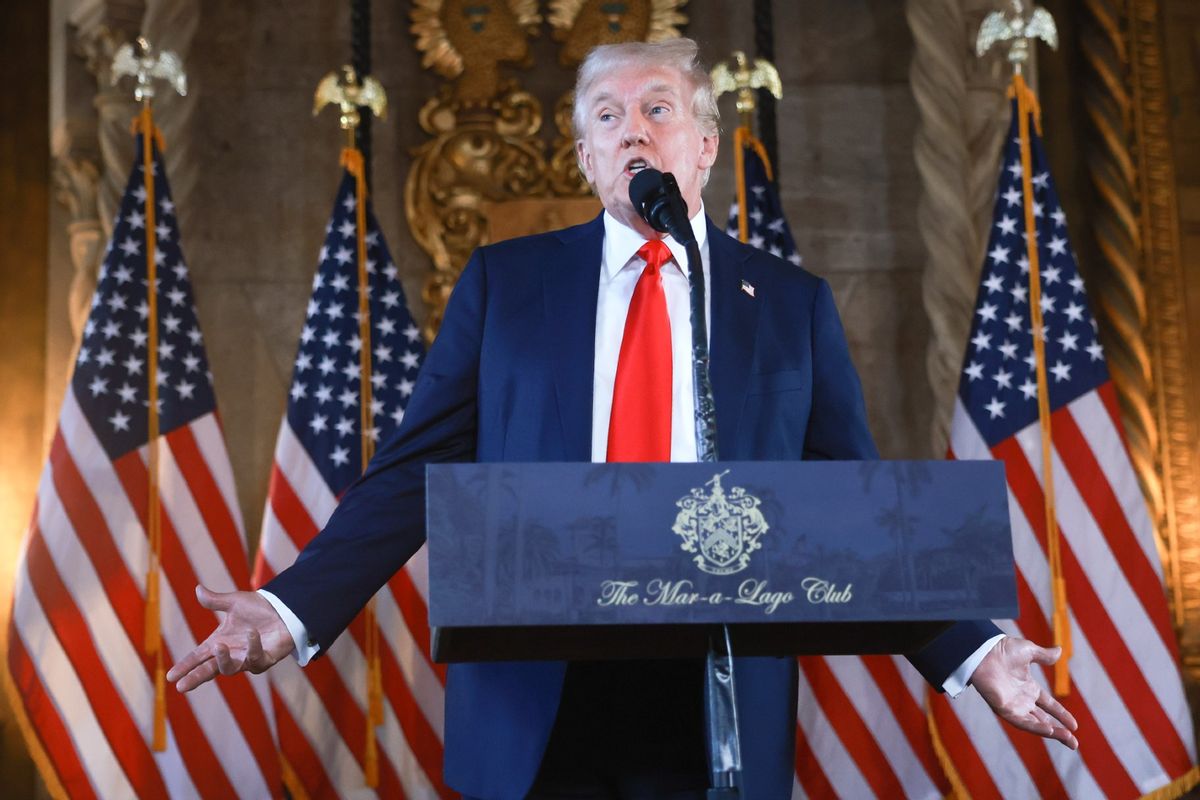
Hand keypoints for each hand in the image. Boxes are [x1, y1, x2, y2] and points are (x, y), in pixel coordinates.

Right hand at [166, 585, 294, 691]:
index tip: (171, 676)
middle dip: (196, 678)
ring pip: (230, 668)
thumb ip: (215, 600)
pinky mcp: (264, 660)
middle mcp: (231, 654)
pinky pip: (256, 658)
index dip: (185, 666)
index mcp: (219, 643)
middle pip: (209, 670)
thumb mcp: (234, 602)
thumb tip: (198, 589)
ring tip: (218, 646)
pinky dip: (252, 647)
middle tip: (181, 686)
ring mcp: (247, 660)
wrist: (284, 609)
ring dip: (223, 659)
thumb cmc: (258, 609)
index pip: (198, 657)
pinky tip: (251, 634)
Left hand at [970, 637, 1078, 748]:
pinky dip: (1035, 727)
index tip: (1075, 725)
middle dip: (1060, 732)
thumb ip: (1044, 655)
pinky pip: (1022, 722)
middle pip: (1044, 720)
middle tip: (1074, 744)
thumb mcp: (1029, 651)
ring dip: (1052, 733)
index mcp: (1028, 688)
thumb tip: (1060, 651)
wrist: (984, 651)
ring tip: (1069, 740)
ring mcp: (1013, 705)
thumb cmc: (1001, 649)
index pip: (1049, 706)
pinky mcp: (1003, 709)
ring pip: (1035, 725)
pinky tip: (1050, 730)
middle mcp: (1021, 699)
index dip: (1062, 715)